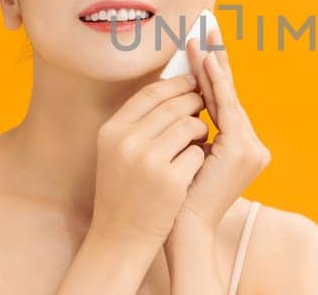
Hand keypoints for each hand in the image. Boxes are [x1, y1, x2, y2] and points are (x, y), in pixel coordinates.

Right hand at [89, 74, 209, 247]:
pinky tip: (196, 165)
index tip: (193, 80)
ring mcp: (149, 162)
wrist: (120, 237)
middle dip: (195, 101)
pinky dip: (201, 156)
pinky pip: (198, 153)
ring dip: (200, 129)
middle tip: (204, 103)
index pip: (150, 93)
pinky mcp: (171, 181)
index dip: (176, 84)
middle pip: (174, 106)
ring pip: (190, 126)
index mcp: (112, 130)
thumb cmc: (124, 190)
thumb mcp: (118, 151)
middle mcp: (127, 142)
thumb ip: (138, 121)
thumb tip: (173, 87)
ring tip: (200, 137)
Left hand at [177, 27, 270, 228]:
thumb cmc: (175, 196)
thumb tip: (181, 96)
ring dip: (212, 66)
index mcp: (240, 149)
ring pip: (228, 97)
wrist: (182, 229)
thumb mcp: (185, 154)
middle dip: (216, 59)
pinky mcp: (242, 150)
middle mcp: (253, 147)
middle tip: (208, 25)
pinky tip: (204, 62)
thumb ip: (192, 129)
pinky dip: (215, 83)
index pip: (224, 102)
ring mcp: (252, 149)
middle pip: (230, 94)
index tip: (202, 42)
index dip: (213, 71)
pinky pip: (226, 108)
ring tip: (201, 37)